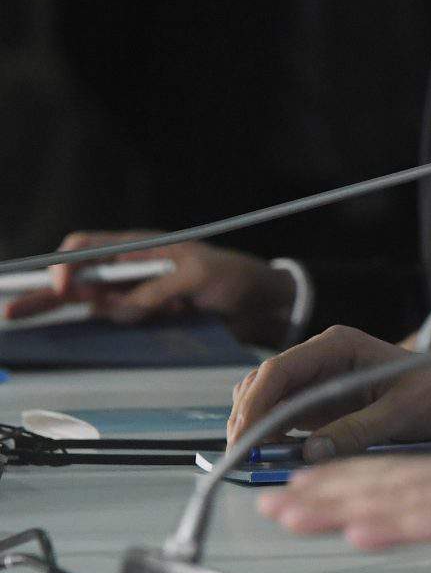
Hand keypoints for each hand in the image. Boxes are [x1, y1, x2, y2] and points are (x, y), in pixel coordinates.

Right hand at [0, 234, 295, 345]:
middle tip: (11, 310)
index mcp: (141, 248)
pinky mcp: (146, 317)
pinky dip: (112, 324)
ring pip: (93, 304)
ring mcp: (137, 295)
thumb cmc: (236, 277)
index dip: (68, 265)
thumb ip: (155, 290)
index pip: (89, 249)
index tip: (64, 285)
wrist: (262, 304)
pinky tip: (129, 320)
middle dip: (44, 294)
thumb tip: (119, 307)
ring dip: (91, 311)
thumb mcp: (199, 276)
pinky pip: (116, 321)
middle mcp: (132, 270)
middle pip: (77, 280)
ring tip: (116, 311)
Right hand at [228, 325, 430, 458]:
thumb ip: (359, 429)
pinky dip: (270, 432)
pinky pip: (282, 413)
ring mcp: (318, 378)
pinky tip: (270, 454)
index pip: (281, 368)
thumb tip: (311, 451)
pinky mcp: (320, 401)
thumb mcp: (403, 411)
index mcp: (339, 346)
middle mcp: (322, 357)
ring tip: (253, 457)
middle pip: (266, 382)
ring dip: (255, 424)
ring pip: (267, 396)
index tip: (244, 436)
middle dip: (248, 417)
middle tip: (240, 455)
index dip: (256, 402)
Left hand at [261, 391, 430, 572]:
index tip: (315, 498)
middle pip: (391, 484)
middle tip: (272, 497)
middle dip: (327, 492)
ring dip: (340, 501)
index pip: (413, 491)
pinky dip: (394, 516)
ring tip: (289, 504)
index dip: (360, 493)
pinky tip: (357, 523)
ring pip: (401, 494)